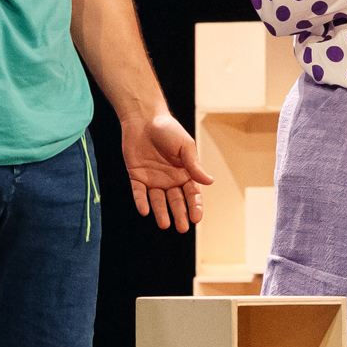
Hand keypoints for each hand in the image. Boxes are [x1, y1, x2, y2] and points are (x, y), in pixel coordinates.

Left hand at [123, 112, 214, 230]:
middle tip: (182, 228)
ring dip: (161, 212)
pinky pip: (139, 192)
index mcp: (185, 173)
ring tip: (165, 224)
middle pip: (176, 201)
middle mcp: (170, 179)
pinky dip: (141, 201)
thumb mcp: (185, 147)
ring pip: (158, 200)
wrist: (144, 118)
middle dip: (180, 214)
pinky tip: (144, 211)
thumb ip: (194, 165)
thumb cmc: (168, 129)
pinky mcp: (136, 176)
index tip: (196, 218)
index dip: (195, 206)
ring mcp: (153, 179)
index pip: (192, 194)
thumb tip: (209, 182)